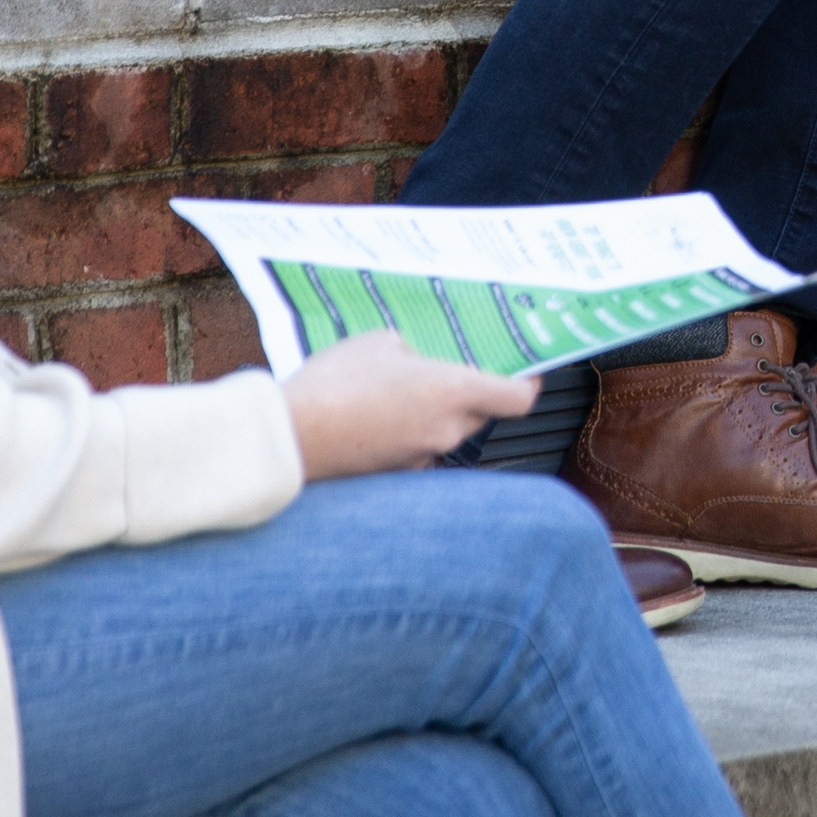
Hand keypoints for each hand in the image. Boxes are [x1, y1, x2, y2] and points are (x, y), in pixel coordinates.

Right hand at [283, 330, 533, 478]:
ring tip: (400, 390)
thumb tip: (420, 362)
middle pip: (481, 413)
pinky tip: (377, 415)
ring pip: (447, 431)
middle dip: (469, 393)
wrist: (289, 436)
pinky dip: (407, 433)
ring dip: (434, 414)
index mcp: (452, 392)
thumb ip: (415, 352)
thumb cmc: (335, 382)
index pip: (518, 399)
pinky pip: (417, 447)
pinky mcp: (397, 473)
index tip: (523, 371)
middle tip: (446, 370)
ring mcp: (421, 457)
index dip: (527, 383)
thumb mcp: (381, 343)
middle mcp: (447, 430)